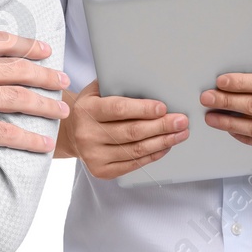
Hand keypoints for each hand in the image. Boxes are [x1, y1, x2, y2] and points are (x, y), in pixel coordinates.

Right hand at [0, 32, 69, 156]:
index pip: (1, 43)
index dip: (28, 45)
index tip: (45, 49)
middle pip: (19, 70)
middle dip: (46, 75)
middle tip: (63, 81)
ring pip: (21, 99)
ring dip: (46, 106)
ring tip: (61, 111)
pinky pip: (9, 133)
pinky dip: (31, 140)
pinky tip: (43, 144)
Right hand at [63, 79, 187, 178]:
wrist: (69, 131)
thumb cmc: (90, 107)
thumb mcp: (95, 91)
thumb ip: (116, 85)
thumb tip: (150, 81)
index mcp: (87, 110)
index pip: (118, 110)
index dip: (143, 109)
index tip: (163, 108)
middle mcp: (88, 134)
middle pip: (132, 132)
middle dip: (162, 126)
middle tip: (181, 121)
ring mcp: (94, 155)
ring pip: (136, 150)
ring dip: (163, 142)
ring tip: (180, 134)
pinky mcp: (101, 170)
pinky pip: (133, 164)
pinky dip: (153, 155)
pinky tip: (165, 146)